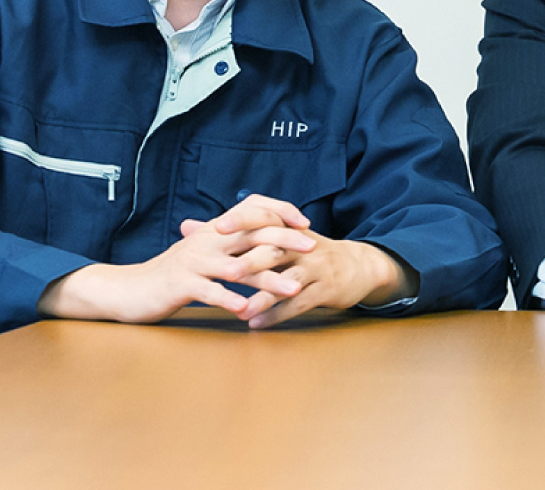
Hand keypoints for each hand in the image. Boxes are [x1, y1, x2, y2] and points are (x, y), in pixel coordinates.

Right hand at [37, 194, 319, 323]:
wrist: (129, 289)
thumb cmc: (172, 275)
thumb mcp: (202, 253)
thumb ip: (230, 245)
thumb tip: (263, 239)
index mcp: (214, 232)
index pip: (252, 210)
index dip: (280, 212)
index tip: (306, 223)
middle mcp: (207, 241)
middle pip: (252, 235)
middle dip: (285, 240)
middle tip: (312, 248)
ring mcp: (193, 262)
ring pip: (237, 267)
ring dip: (268, 279)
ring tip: (293, 289)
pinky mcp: (181, 285)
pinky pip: (209, 292)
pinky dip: (230, 301)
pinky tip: (248, 311)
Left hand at [207, 221, 412, 327]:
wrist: (357, 267)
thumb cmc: (307, 252)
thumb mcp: (277, 238)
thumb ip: (231, 233)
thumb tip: (186, 225)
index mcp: (289, 230)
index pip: (266, 218)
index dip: (244, 221)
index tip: (218, 226)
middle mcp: (304, 246)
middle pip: (275, 251)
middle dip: (250, 261)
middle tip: (225, 272)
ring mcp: (317, 268)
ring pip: (287, 282)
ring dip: (263, 297)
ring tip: (239, 310)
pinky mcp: (326, 290)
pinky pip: (299, 304)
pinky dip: (277, 316)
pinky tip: (256, 324)